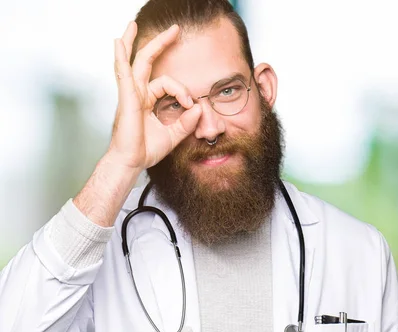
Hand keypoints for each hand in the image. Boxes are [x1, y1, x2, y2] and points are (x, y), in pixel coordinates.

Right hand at [108, 22, 201, 170]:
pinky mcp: (126, 98)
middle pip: (147, 61)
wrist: (131, 162)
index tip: (191, 105)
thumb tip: (199, 109)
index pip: (167, 83)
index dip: (183, 91)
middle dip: (160, 43)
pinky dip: (120, 57)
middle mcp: (136, 93)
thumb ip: (187, 122)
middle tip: (175, 29)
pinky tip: (118, 42)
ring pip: (134, 62)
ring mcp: (129, 94)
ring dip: (133, 41)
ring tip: (133, 24)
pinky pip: (123, 73)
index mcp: (146, 100)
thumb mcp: (174, 135)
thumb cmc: (146, 150)